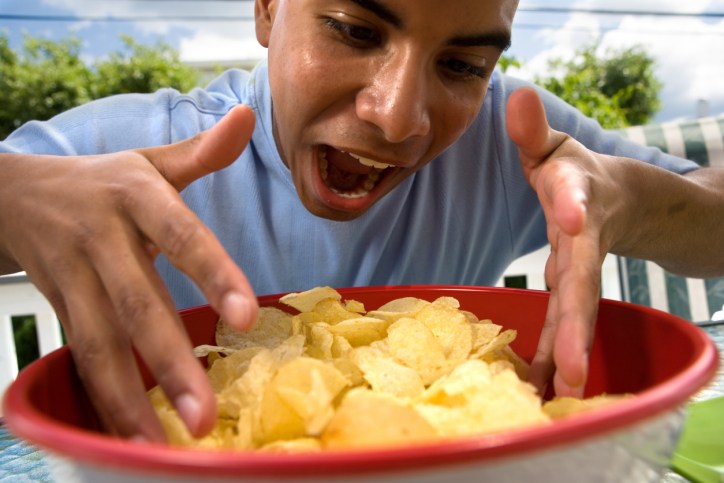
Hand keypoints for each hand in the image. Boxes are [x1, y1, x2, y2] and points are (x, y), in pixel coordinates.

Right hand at [0, 105, 257, 440]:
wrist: (16, 193)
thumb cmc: (105, 182)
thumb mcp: (150, 161)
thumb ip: (202, 151)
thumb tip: (250, 118)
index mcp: (136, 195)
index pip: (182, 235)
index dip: (213, 273)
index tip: (247, 316)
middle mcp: (102, 238)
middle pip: (137, 303)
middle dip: (169, 362)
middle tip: (204, 414)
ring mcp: (73, 276)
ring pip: (100, 342)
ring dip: (131, 397)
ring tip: (165, 443)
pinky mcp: (57, 306)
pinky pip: (81, 356)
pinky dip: (105, 398)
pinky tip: (132, 435)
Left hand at [505, 87, 613, 397]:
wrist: (621, 202)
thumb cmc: (575, 172)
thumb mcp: (555, 147)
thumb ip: (532, 130)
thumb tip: (516, 91)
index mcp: (576, 195)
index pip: (575, 197)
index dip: (573, 204)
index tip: (573, 217)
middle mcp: (583, 241)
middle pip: (582, 280)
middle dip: (577, 321)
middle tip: (570, 364)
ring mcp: (580, 272)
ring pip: (576, 314)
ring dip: (568, 353)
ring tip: (560, 393)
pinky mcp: (571, 292)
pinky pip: (562, 327)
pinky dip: (554, 358)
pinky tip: (543, 393)